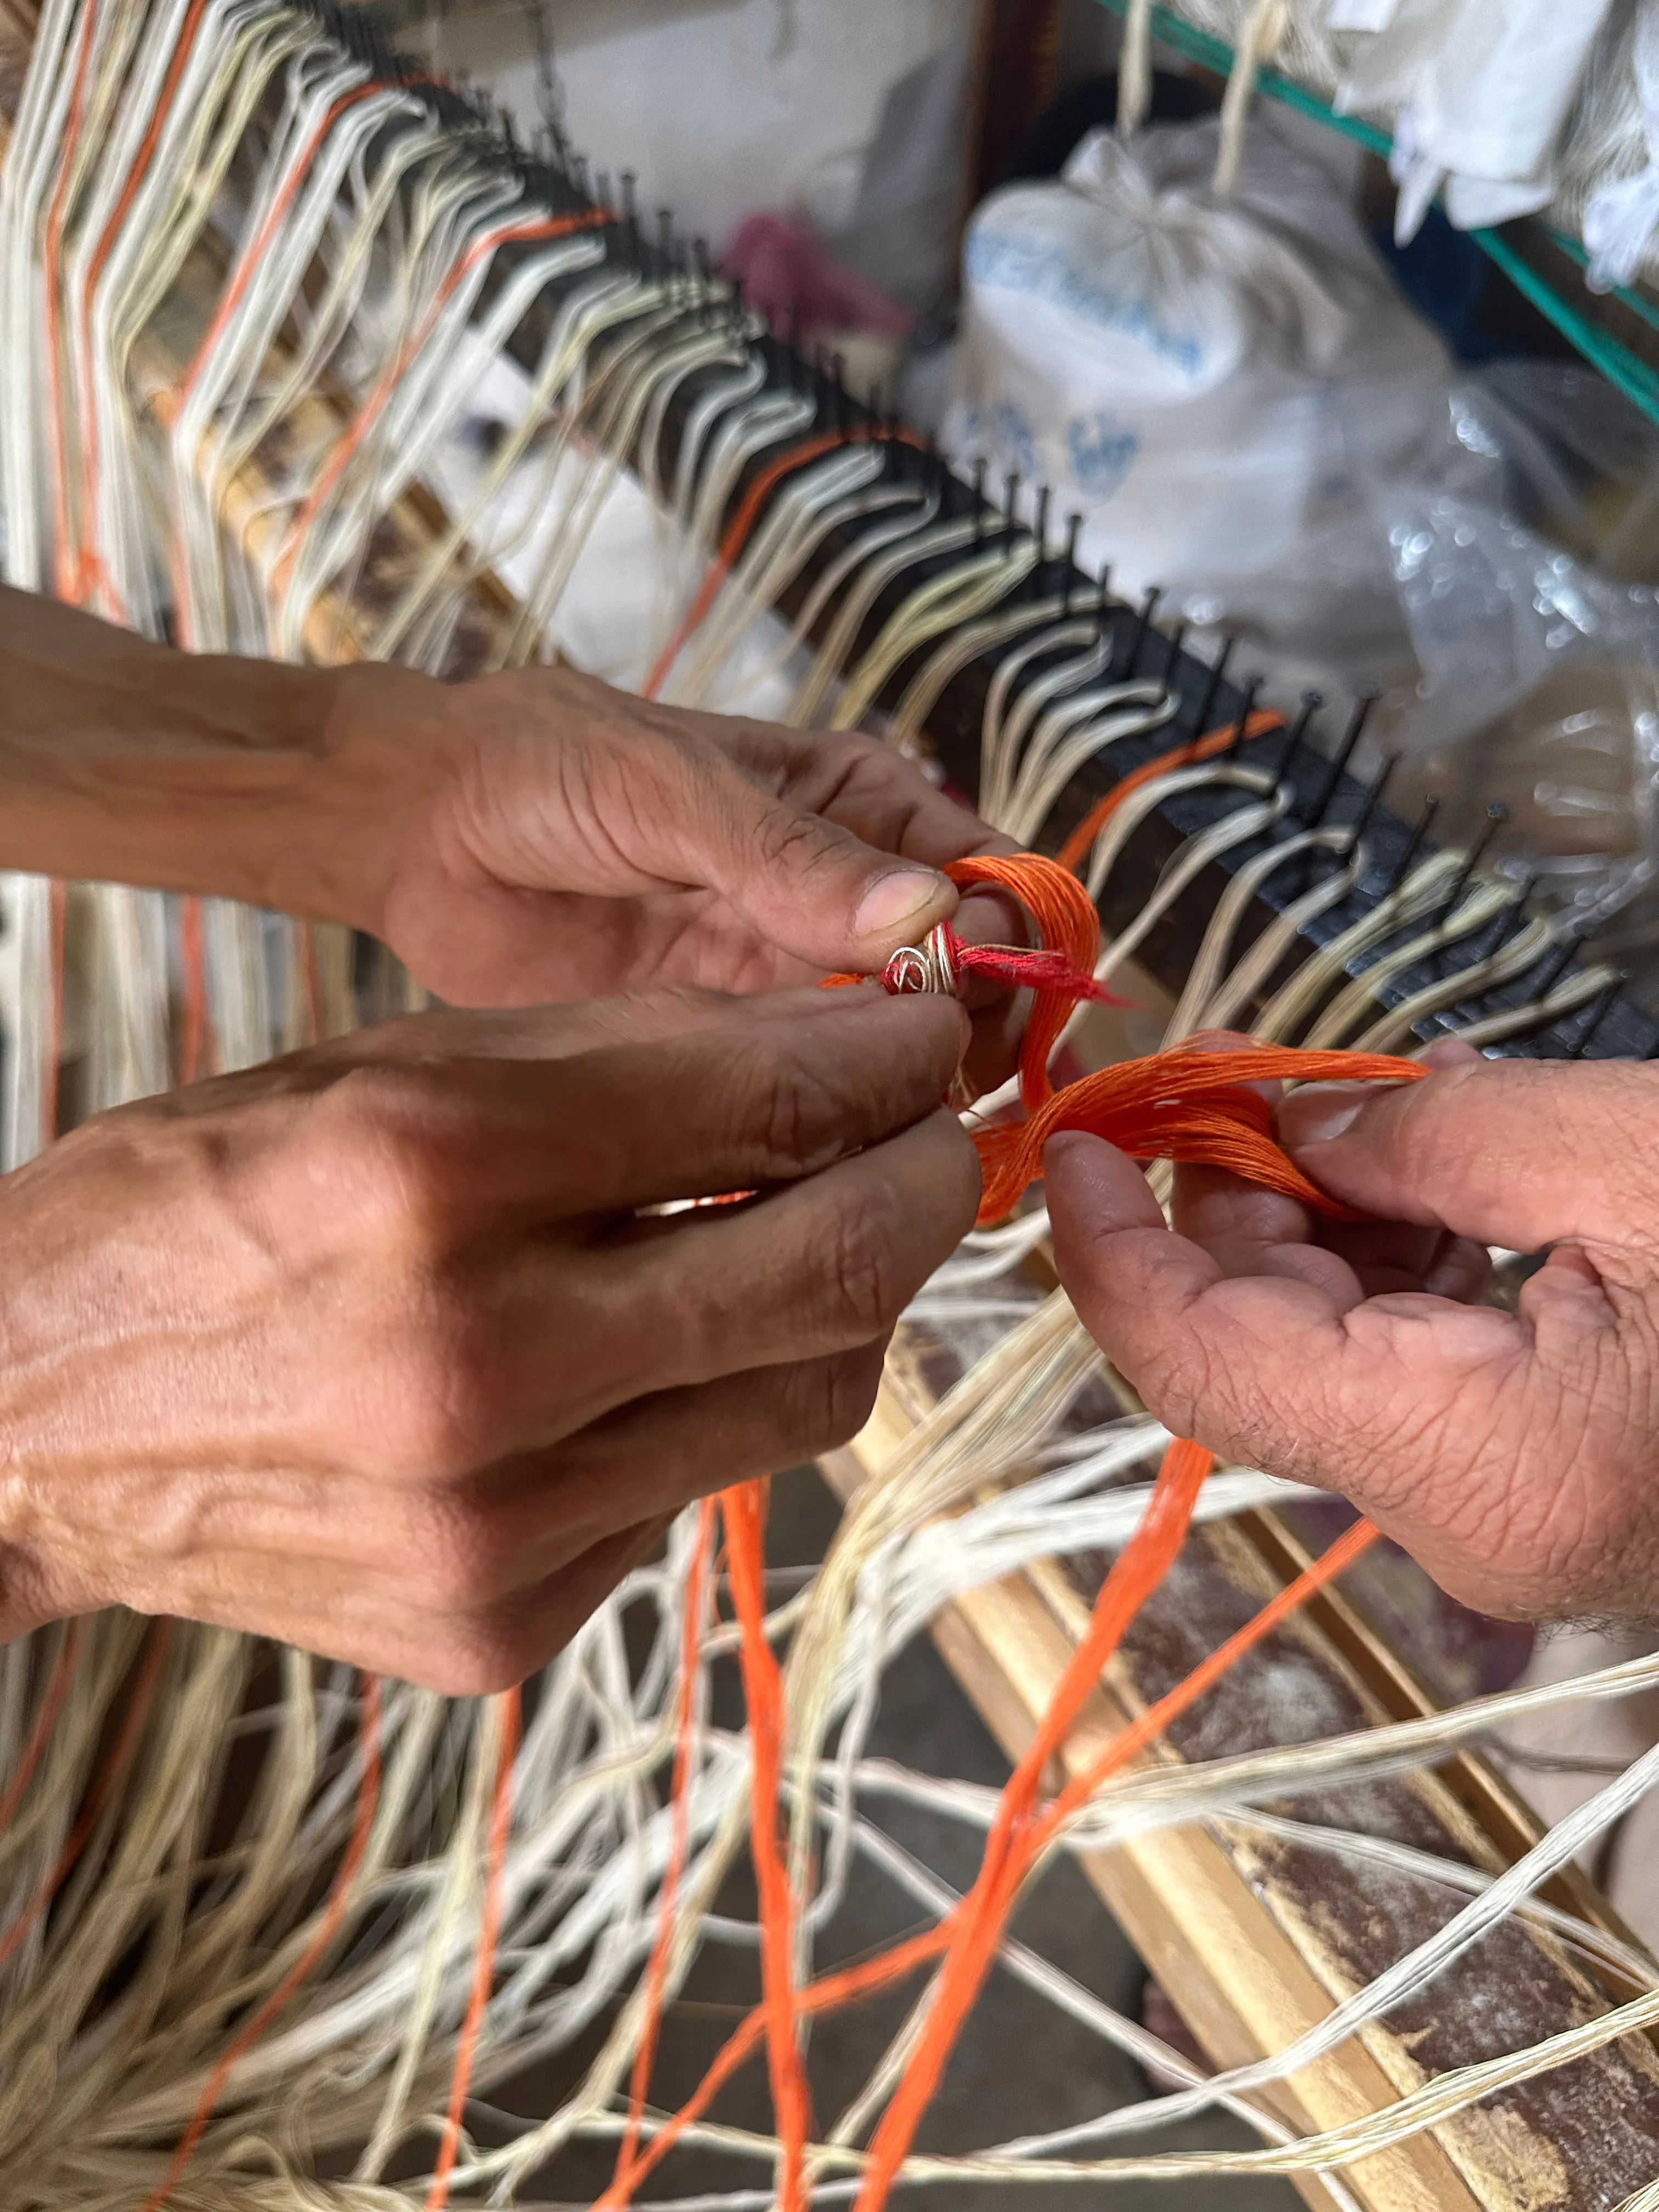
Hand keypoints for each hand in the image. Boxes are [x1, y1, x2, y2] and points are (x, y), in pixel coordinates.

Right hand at [0, 986, 977, 1688]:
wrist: (22, 1426)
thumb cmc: (195, 1207)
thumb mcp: (380, 1070)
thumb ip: (619, 1057)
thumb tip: (834, 1045)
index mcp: (429, 1172)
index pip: (769, 1107)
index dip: (892, 1061)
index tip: (933, 1039)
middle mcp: (473, 1364)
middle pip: (836, 1273)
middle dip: (928, 1185)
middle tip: (935, 1140)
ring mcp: (491, 1525)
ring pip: (804, 1400)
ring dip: (840, 1303)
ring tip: (802, 1236)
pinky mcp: (497, 1626)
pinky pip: (692, 1495)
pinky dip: (703, 1409)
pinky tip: (637, 1363)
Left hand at [323, 662, 1023, 1064]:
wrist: (420, 827)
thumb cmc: (548, 767)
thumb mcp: (672, 789)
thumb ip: (791, 854)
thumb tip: (926, 913)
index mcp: (861, 806)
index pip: (987, 876)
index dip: (1006, 939)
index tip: (976, 994)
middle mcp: (849, 898)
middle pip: (967, 977)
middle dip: (976, 1030)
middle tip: (943, 1083)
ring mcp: (795, 978)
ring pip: (903, 1047)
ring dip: (917, 1089)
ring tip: (902, 1132)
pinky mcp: (736, 1044)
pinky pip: (817, 1091)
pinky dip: (843, 1124)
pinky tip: (841, 1159)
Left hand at [1046, 1043, 1658, 1623]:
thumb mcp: (1634, 1163)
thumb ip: (1445, 1140)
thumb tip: (1301, 1128)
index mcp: (1482, 1466)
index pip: (1205, 1362)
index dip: (1113, 1247)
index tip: (1075, 1141)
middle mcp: (1467, 1518)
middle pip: (1257, 1342)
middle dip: (1227, 1194)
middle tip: (1231, 1070)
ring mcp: (1499, 1509)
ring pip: (1327, 1343)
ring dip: (1321, 1210)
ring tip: (1369, 1099)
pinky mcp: (1530, 1478)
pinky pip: (1407, 1358)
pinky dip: (1397, 1250)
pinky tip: (1438, 1160)